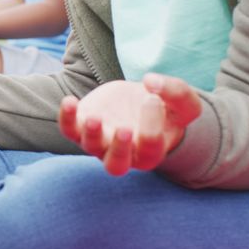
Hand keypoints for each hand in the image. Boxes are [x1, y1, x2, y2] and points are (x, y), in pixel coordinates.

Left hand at [59, 74, 202, 175]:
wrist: (142, 101)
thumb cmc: (167, 107)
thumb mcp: (182, 101)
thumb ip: (175, 92)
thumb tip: (151, 82)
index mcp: (151, 153)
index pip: (150, 146)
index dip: (152, 124)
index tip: (152, 99)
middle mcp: (123, 154)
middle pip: (116, 166)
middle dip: (118, 149)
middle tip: (124, 129)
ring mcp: (100, 141)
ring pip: (90, 146)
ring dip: (91, 134)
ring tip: (94, 117)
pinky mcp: (82, 125)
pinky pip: (69, 128)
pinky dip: (66, 118)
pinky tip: (70, 101)